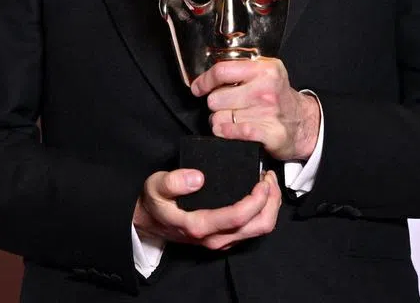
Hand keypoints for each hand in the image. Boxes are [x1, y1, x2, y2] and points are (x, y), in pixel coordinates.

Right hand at [133, 168, 280, 250]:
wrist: (148, 221)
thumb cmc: (154, 202)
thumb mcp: (155, 186)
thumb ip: (173, 181)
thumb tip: (197, 177)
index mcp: (199, 226)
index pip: (239, 217)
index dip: (257, 199)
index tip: (262, 179)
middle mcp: (214, 239)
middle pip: (258, 227)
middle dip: (271, 202)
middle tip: (269, 177)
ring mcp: (221, 241)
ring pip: (259, 230)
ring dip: (270, 207)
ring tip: (268, 183)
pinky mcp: (225, 239)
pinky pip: (252, 230)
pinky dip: (263, 212)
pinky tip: (260, 194)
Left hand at [191, 59, 319, 161]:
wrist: (304, 123)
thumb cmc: (278, 97)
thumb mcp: (266, 73)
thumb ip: (241, 70)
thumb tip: (207, 77)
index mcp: (264, 69)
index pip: (222, 71)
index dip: (204, 81)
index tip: (198, 88)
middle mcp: (266, 88)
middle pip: (216, 98)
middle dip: (215, 105)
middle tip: (226, 106)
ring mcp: (268, 111)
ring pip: (219, 118)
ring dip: (220, 121)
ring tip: (232, 119)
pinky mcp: (269, 133)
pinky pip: (232, 132)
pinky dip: (226, 133)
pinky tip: (230, 130)